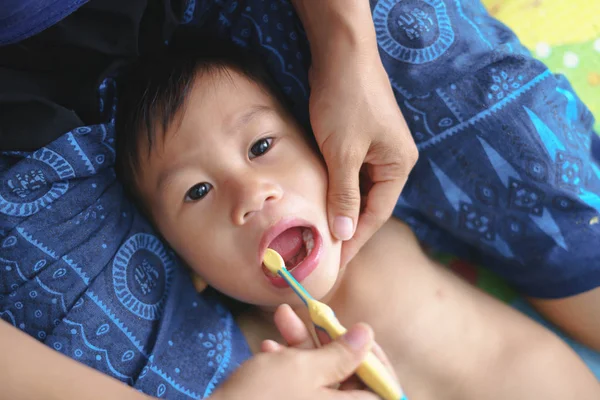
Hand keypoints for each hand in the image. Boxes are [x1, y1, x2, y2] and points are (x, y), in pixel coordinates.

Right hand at [210, 307, 379, 399]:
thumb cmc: (261, 399)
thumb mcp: (304, 367)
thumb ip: (340, 353)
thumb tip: (367, 335)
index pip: (382, 388)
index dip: (373, 358)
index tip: (357, 334)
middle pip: (349, 377)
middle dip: (328, 341)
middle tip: (314, 316)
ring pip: (320, 377)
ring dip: (303, 346)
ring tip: (282, 318)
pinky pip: (301, 389)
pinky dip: (289, 366)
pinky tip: (268, 348)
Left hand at [308, 43, 417, 266]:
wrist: (341, 54)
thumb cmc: (345, 101)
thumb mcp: (342, 153)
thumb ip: (344, 195)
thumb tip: (344, 234)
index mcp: (399, 165)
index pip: (377, 213)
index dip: (355, 239)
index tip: (336, 261)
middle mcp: (394, 159)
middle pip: (371, 203)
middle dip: (348, 225)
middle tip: (325, 250)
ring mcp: (378, 148)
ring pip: (359, 188)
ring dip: (341, 206)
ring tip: (320, 230)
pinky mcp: (362, 138)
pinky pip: (352, 172)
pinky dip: (337, 186)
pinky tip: (322, 199)